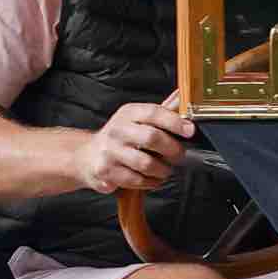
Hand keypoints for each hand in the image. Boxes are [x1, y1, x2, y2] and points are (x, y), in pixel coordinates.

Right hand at [74, 98, 194, 197]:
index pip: (153, 112)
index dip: (175, 121)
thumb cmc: (120, 137)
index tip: (190, 131)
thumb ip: (161, 111)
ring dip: (162, 170)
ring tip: (165, 170)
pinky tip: (152, 179)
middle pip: (152, 138)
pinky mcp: (106, 171)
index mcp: (128, 113)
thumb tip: (183, 96)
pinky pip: (137, 180)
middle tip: (178, 155)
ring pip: (146, 163)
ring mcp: (110, 151)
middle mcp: (117, 129)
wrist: (87, 156)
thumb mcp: (137, 119)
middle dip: (172, 149)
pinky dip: (150, 183)